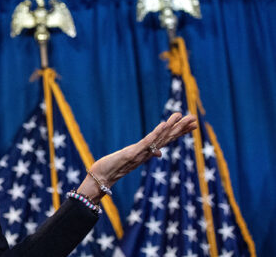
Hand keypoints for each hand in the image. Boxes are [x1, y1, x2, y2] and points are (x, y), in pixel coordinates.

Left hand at [76, 112, 197, 202]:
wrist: (101, 179)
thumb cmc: (114, 168)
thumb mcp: (131, 158)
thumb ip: (145, 154)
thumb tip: (159, 153)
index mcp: (147, 152)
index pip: (166, 140)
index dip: (179, 132)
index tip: (192, 124)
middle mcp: (147, 153)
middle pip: (167, 139)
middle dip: (180, 129)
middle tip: (195, 119)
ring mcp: (141, 153)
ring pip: (159, 139)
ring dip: (171, 127)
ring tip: (181, 116)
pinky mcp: (132, 154)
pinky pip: (146, 142)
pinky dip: (156, 134)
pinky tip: (164, 124)